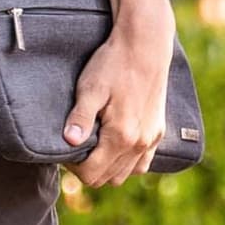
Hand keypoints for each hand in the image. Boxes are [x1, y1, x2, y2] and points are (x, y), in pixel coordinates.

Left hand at [63, 21, 173, 189]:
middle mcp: (139, 143)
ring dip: (107, 168)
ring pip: (126, 174)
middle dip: (88, 169)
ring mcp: (151, 139)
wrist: (145, 45)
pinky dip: (128, 163)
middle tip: (77, 146)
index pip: (91, 174)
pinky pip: (142, 163)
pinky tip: (115, 146)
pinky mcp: (158, 131)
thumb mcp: (90, 88)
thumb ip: (80, 117)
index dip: (73, 167)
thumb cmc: (113, 64)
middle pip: (107, 179)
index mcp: (121, 136)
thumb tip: (69, 142)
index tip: (65, 149)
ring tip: (95, 147)